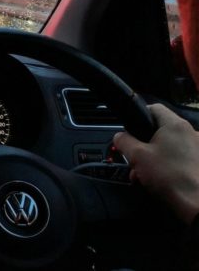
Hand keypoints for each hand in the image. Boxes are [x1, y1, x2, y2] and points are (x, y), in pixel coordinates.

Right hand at [113, 103, 198, 223]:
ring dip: (154, 157)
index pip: (153, 108)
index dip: (138, 116)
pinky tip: (159, 179)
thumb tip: (119, 136)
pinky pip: (179, 157)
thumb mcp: (137, 156)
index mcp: (175, 124)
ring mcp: (198, 148)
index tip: (129, 131)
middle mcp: (191, 132)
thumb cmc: (168, 175)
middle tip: (134, 159)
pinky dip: (168, 164)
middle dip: (143, 145)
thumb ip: (124, 141)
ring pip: (169, 146)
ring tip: (143, 175)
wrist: (196, 202)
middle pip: (160, 130)